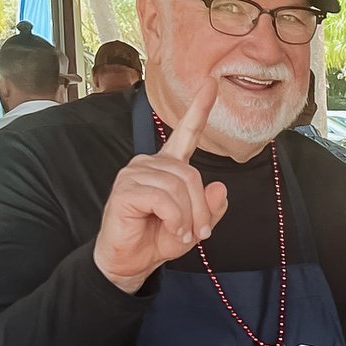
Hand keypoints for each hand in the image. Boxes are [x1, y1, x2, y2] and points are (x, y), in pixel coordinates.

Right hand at [92, 81, 229, 292]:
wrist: (130, 261)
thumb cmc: (159, 238)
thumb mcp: (195, 225)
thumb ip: (211, 208)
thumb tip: (219, 187)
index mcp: (169, 165)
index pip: (187, 132)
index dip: (200, 108)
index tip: (212, 83)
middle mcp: (150, 163)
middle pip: (192, 175)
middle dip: (201, 209)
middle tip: (200, 234)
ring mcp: (135, 173)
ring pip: (179, 187)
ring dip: (187, 217)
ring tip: (181, 233)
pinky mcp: (126, 188)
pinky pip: (164, 198)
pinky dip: (174, 218)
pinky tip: (169, 229)